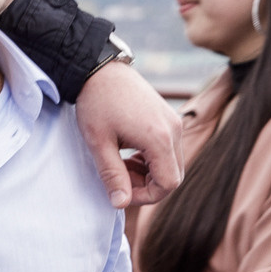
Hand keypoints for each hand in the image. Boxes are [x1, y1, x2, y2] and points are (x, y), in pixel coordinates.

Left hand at [76, 60, 182, 208]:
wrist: (99, 68)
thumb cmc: (96, 102)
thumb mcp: (99, 143)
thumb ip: (112, 175)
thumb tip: (120, 203)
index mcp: (159, 138)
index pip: (168, 184)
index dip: (146, 196)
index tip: (122, 192)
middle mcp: (174, 129)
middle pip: (174, 176)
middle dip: (149, 186)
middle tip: (121, 179)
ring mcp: (174, 121)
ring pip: (172, 164)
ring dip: (150, 173)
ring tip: (122, 165)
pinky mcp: (169, 117)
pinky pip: (169, 149)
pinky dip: (153, 159)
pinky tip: (130, 154)